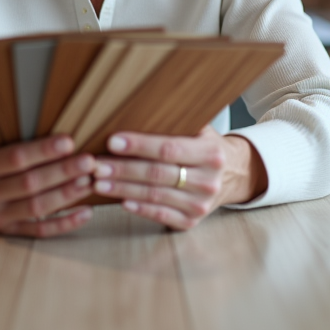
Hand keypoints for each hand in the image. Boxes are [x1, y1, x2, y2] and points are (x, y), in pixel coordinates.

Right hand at [0, 135, 95, 236]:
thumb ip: (21, 143)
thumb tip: (65, 137)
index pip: (16, 158)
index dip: (44, 150)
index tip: (70, 142)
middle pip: (29, 183)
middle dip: (62, 172)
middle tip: (89, 162)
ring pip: (37, 208)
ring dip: (67, 195)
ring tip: (89, 181)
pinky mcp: (9, 232)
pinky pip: (41, 231)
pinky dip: (66, 223)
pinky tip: (86, 211)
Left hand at [91, 127, 267, 229]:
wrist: (233, 175)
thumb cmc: (204, 146)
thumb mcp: (199, 130)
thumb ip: (174, 122)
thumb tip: (133, 107)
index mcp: (210, 153)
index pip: (168, 148)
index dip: (139, 145)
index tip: (112, 141)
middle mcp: (208, 181)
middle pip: (158, 174)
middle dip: (123, 169)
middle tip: (96, 165)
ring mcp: (201, 204)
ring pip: (155, 196)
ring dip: (123, 189)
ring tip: (98, 183)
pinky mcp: (192, 222)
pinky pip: (162, 216)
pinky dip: (140, 209)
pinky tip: (121, 202)